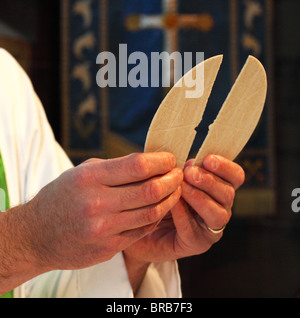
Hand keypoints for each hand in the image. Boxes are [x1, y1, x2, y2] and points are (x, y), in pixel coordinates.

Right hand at [3, 152, 181, 278]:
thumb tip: (150, 162)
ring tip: (175, 190)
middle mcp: (97, 203)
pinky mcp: (108, 247)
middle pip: (150, 190)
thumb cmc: (61, 197)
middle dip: (172, 180)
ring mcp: (103, 229)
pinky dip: (156, 217)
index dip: (160, 160)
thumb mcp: (82, 172)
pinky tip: (160, 208)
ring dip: (170, 199)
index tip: (169, 158)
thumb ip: (114, 168)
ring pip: (152, 212)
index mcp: (90, 178)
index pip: (137, 165)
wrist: (35, 235)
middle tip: (179, 173)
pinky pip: (143, 230)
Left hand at [123, 154, 244, 267]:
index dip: (226, 167)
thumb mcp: (172, 175)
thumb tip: (187, 160)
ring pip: (218, 214)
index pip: (236, 176)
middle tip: (189, 173)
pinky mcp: (197, 244)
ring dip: (200, 198)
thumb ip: (183, 167)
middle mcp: (221, 207)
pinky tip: (173, 203)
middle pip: (228, 193)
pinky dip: (184, 215)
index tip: (208, 159)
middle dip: (209, 181)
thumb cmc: (159, 193)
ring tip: (183, 188)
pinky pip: (194, 230)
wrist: (141, 223)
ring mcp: (211, 228)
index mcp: (219, 186)